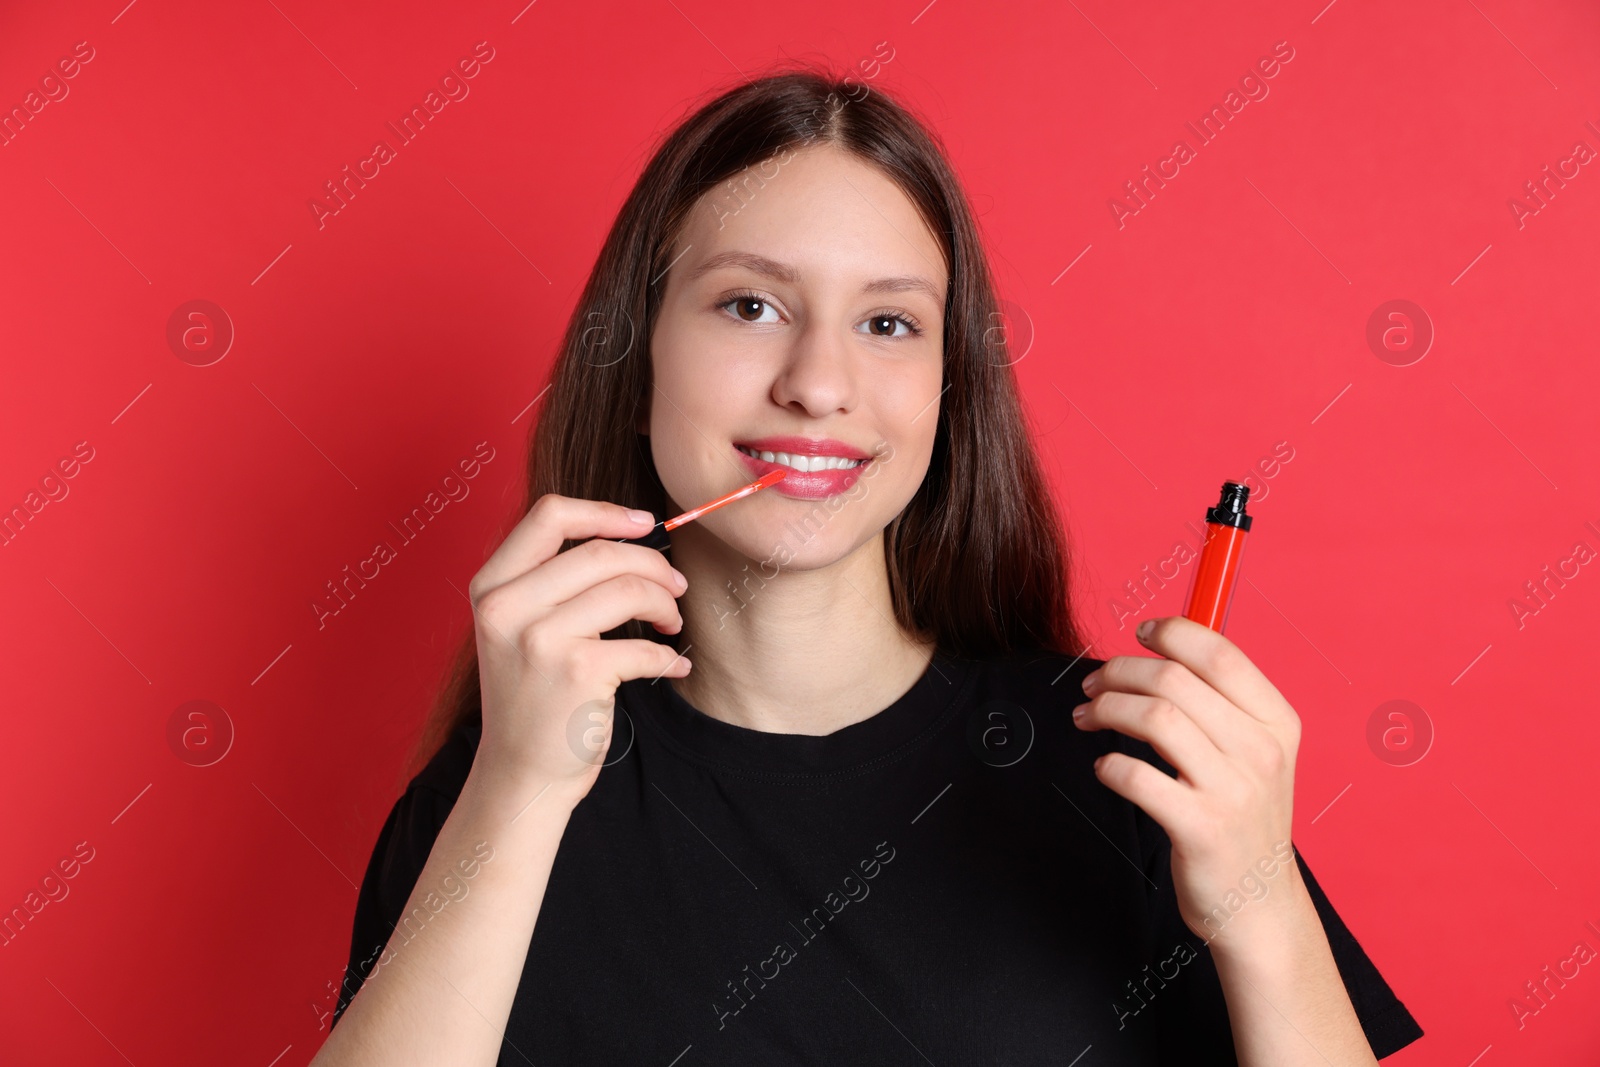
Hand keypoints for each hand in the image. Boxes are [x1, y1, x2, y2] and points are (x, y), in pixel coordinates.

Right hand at [467, 495, 691, 798]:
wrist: (520, 775)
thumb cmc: (533, 697)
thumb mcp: (519, 628)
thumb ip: (551, 581)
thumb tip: (628, 536)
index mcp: (492, 586)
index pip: (549, 515)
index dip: (605, 512)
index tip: (645, 523)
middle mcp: (508, 606)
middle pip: (602, 551)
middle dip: (653, 565)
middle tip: (676, 588)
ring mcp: (540, 639)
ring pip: (628, 589)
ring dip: (666, 606)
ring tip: (671, 626)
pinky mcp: (576, 672)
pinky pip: (644, 645)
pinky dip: (669, 656)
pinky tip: (673, 666)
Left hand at [1072, 616, 1303, 946]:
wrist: (1259, 906)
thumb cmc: (1243, 821)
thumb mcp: (1255, 755)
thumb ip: (1220, 704)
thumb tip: (1158, 653)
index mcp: (1276, 722)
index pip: (1220, 653)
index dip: (1172, 633)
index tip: (1139, 633)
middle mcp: (1261, 751)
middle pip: (1174, 679)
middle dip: (1120, 671)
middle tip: (1093, 685)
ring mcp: (1233, 791)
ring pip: (1155, 717)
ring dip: (1107, 709)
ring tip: (1087, 717)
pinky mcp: (1202, 829)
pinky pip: (1138, 776)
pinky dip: (1109, 765)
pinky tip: (1105, 769)